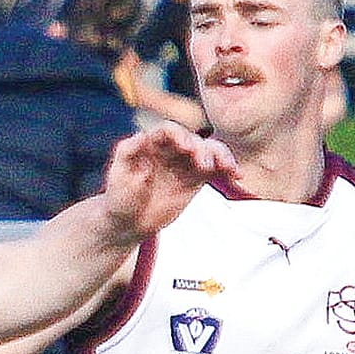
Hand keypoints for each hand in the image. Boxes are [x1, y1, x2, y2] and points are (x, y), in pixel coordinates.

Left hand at [98, 124, 234, 240]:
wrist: (128, 223)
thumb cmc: (119, 197)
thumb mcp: (117, 176)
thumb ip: (127, 154)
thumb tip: (141, 135)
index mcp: (150, 143)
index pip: (168, 130)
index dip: (179, 135)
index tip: (185, 148)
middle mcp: (170, 148)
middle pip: (193, 139)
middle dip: (201, 149)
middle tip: (203, 166)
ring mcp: (185, 162)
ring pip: (209, 150)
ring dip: (220, 156)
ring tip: (227, 169)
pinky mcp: (197, 177)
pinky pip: (217, 168)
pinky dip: (228, 169)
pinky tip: (237, 176)